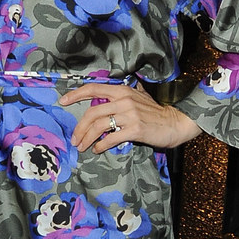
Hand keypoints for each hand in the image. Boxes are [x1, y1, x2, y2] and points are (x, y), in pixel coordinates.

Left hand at [59, 83, 201, 153]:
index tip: (63, 101)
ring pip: (99, 126)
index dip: (76, 94)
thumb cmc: (155, 113)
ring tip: (82, 147)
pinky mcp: (135, 129)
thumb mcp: (138, 97)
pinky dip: (101, 145)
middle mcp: (124, 100)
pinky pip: (111, 138)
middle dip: (79, 128)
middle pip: (92, 113)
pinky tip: (98, 149)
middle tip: (75, 139)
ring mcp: (130, 114)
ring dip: (87, 138)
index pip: (94, 88)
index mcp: (122, 90)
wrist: (174, 123)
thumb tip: (104, 98)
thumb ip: (122, 96)